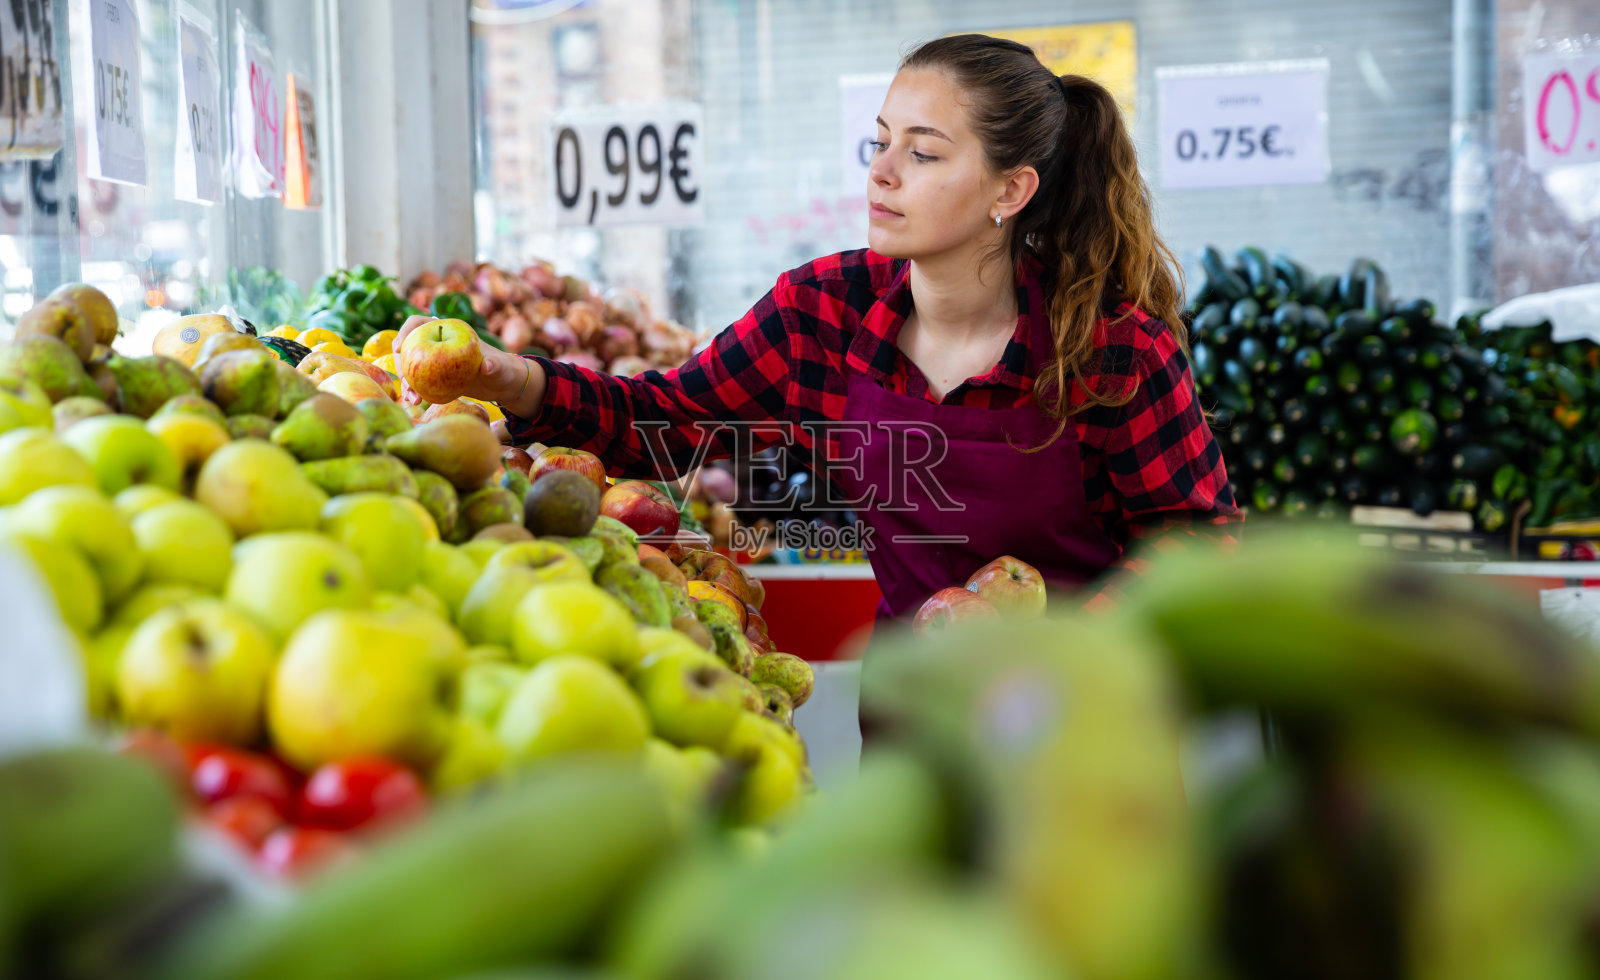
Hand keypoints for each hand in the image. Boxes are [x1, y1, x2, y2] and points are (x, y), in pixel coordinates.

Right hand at [392, 315, 546, 415]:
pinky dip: (413, 390)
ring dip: (406, 381)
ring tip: (413, 398)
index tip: (399, 348)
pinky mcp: (434, 376)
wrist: (501, 384)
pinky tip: (415, 402)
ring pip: (410, 366)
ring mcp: (434, 359)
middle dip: (402, 364)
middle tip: (407, 383)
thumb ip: (495, 366)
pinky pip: (417, 381)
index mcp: (449, 330)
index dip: (405, 332)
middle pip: (408, 346)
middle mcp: (437, 342)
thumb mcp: (500, 368)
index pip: (418, 323)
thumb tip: (487, 366)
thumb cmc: (503, 370)